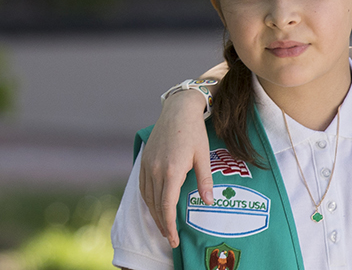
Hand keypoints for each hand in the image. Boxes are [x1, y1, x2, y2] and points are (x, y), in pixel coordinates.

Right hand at [140, 90, 214, 248]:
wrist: (178, 111)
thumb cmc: (194, 132)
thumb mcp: (203, 156)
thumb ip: (205, 180)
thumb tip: (209, 202)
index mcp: (171, 171)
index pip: (167, 206)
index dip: (169, 225)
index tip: (173, 239)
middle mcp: (155, 171)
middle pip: (156, 205)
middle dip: (162, 225)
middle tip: (169, 239)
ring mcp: (147, 165)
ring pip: (147, 197)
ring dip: (154, 214)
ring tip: (162, 227)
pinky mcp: (144, 160)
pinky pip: (143, 187)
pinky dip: (148, 200)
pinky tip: (154, 207)